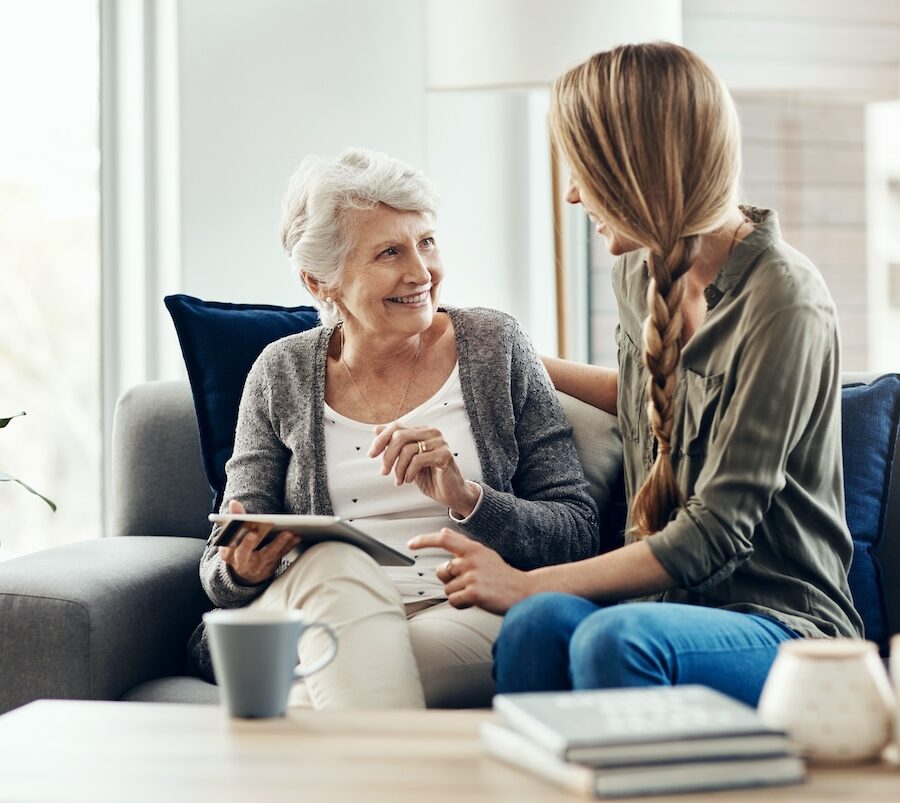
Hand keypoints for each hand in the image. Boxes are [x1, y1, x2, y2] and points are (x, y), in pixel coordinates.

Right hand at [217, 500, 300, 585]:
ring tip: (288, 532)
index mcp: (229, 552)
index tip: (247, 531)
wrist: (247, 571)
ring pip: (268, 554)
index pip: (230, 546)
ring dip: (279, 543)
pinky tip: (296, 537)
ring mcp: (257, 564)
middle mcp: (241, 561)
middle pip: (245, 552)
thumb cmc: (239, 547)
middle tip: (257, 532)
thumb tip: (234, 503)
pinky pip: (280, 555)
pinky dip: (289, 545)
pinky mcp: (271, 564)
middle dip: (251, 542)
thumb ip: (235, 518)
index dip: (236, 539)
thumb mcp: (232, 535)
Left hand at [369, 423, 479, 516]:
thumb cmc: (430, 476)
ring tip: (399, 480)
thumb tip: (376, 429)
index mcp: (422, 431)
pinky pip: (418, 460)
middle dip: (387, 456)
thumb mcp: (407, 460)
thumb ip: (395, 444)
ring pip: (407, 449)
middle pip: (399, 436)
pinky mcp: (444, 455)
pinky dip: (409, 472)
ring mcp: (439, 443)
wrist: (450, 493)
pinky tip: (409, 480)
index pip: (396, 427)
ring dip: (399, 469)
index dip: (381, 439)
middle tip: (384, 472)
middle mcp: (431, 433)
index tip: (371, 454)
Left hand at [407, 528, 531, 614]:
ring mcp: (472, 576)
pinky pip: (453, 601)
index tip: (411, 544)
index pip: (443, 539)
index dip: (425, 541)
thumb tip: (442, 532)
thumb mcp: (484, 554)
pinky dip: (461, 604)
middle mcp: (471, 560)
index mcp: (473, 548)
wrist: (523, 591)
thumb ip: (462, 545)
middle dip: (450, 580)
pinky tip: (476, 601)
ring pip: (447, 589)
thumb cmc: (500, 575)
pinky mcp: (474, 593)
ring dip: (459, 594)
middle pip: (441, 572)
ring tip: (478, 591)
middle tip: (470, 583)